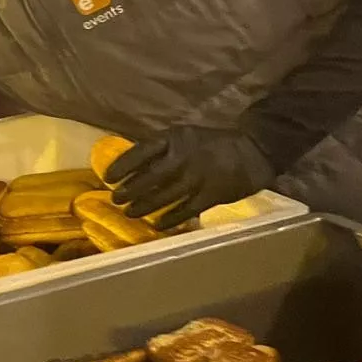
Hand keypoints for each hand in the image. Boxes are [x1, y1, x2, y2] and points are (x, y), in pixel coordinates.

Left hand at [109, 126, 274, 229]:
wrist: (253, 150)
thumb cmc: (213, 143)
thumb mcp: (185, 136)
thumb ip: (163, 149)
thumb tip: (134, 166)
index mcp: (175, 138)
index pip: (141, 151)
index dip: (122, 165)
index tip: (107, 177)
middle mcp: (183, 157)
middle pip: (149, 177)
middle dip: (129, 190)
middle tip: (115, 200)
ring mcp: (197, 178)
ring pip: (164, 196)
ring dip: (143, 206)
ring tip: (130, 212)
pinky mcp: (210, 195)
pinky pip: (185, 210)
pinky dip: (170, 219)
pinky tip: (158, 225)